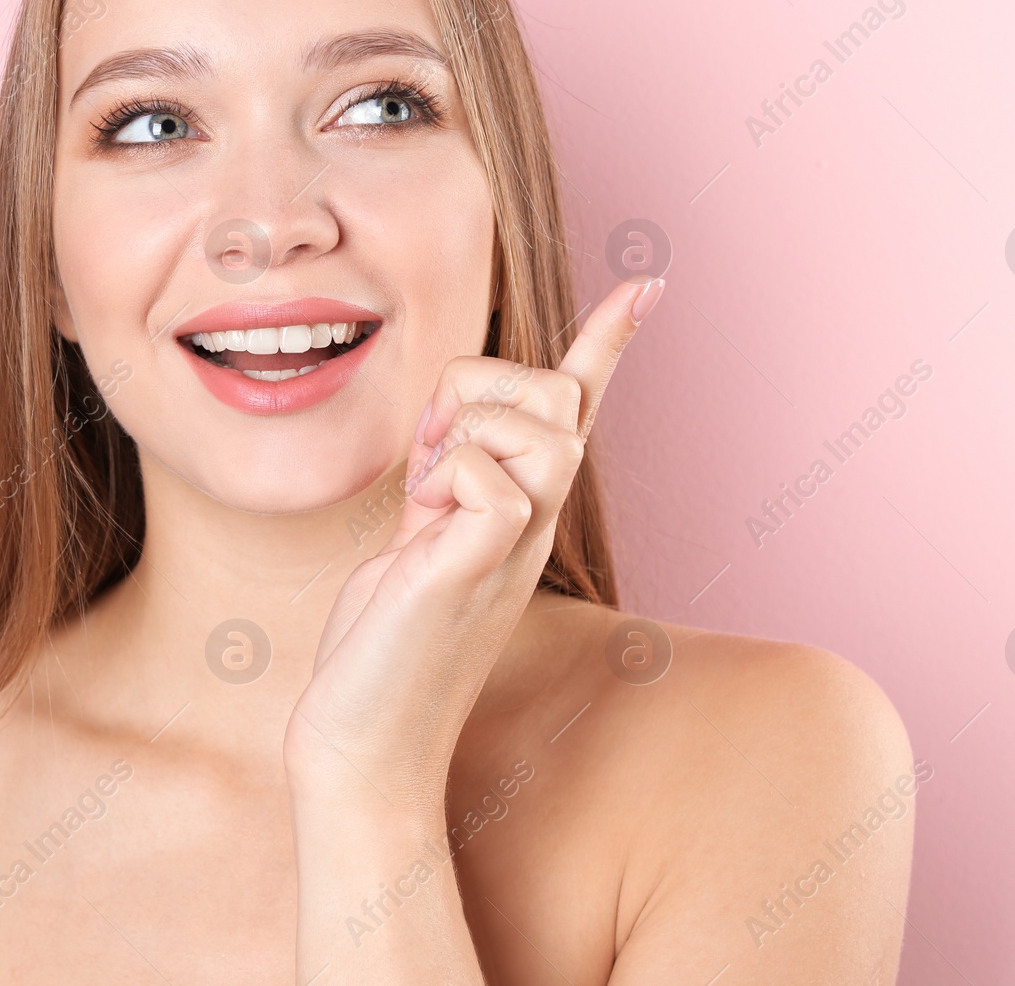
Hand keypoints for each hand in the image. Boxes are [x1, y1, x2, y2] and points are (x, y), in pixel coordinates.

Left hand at [283, 276, 665, 808]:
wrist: (365, 733)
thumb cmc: (383, 640)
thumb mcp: (419, 534)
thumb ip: (449, 477)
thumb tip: (454, 421)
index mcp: (524, 505)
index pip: (579, 406)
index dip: (611, 339)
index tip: (650, 281)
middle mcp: (538, 518)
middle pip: (556, 387)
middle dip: (478, 389)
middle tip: (425, 461)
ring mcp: (520, 541)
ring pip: (536, 419)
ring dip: (462, 434)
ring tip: (423, 498)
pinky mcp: (484, 561)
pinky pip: (487, 471)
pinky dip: (443, 480)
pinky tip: (419, 530)